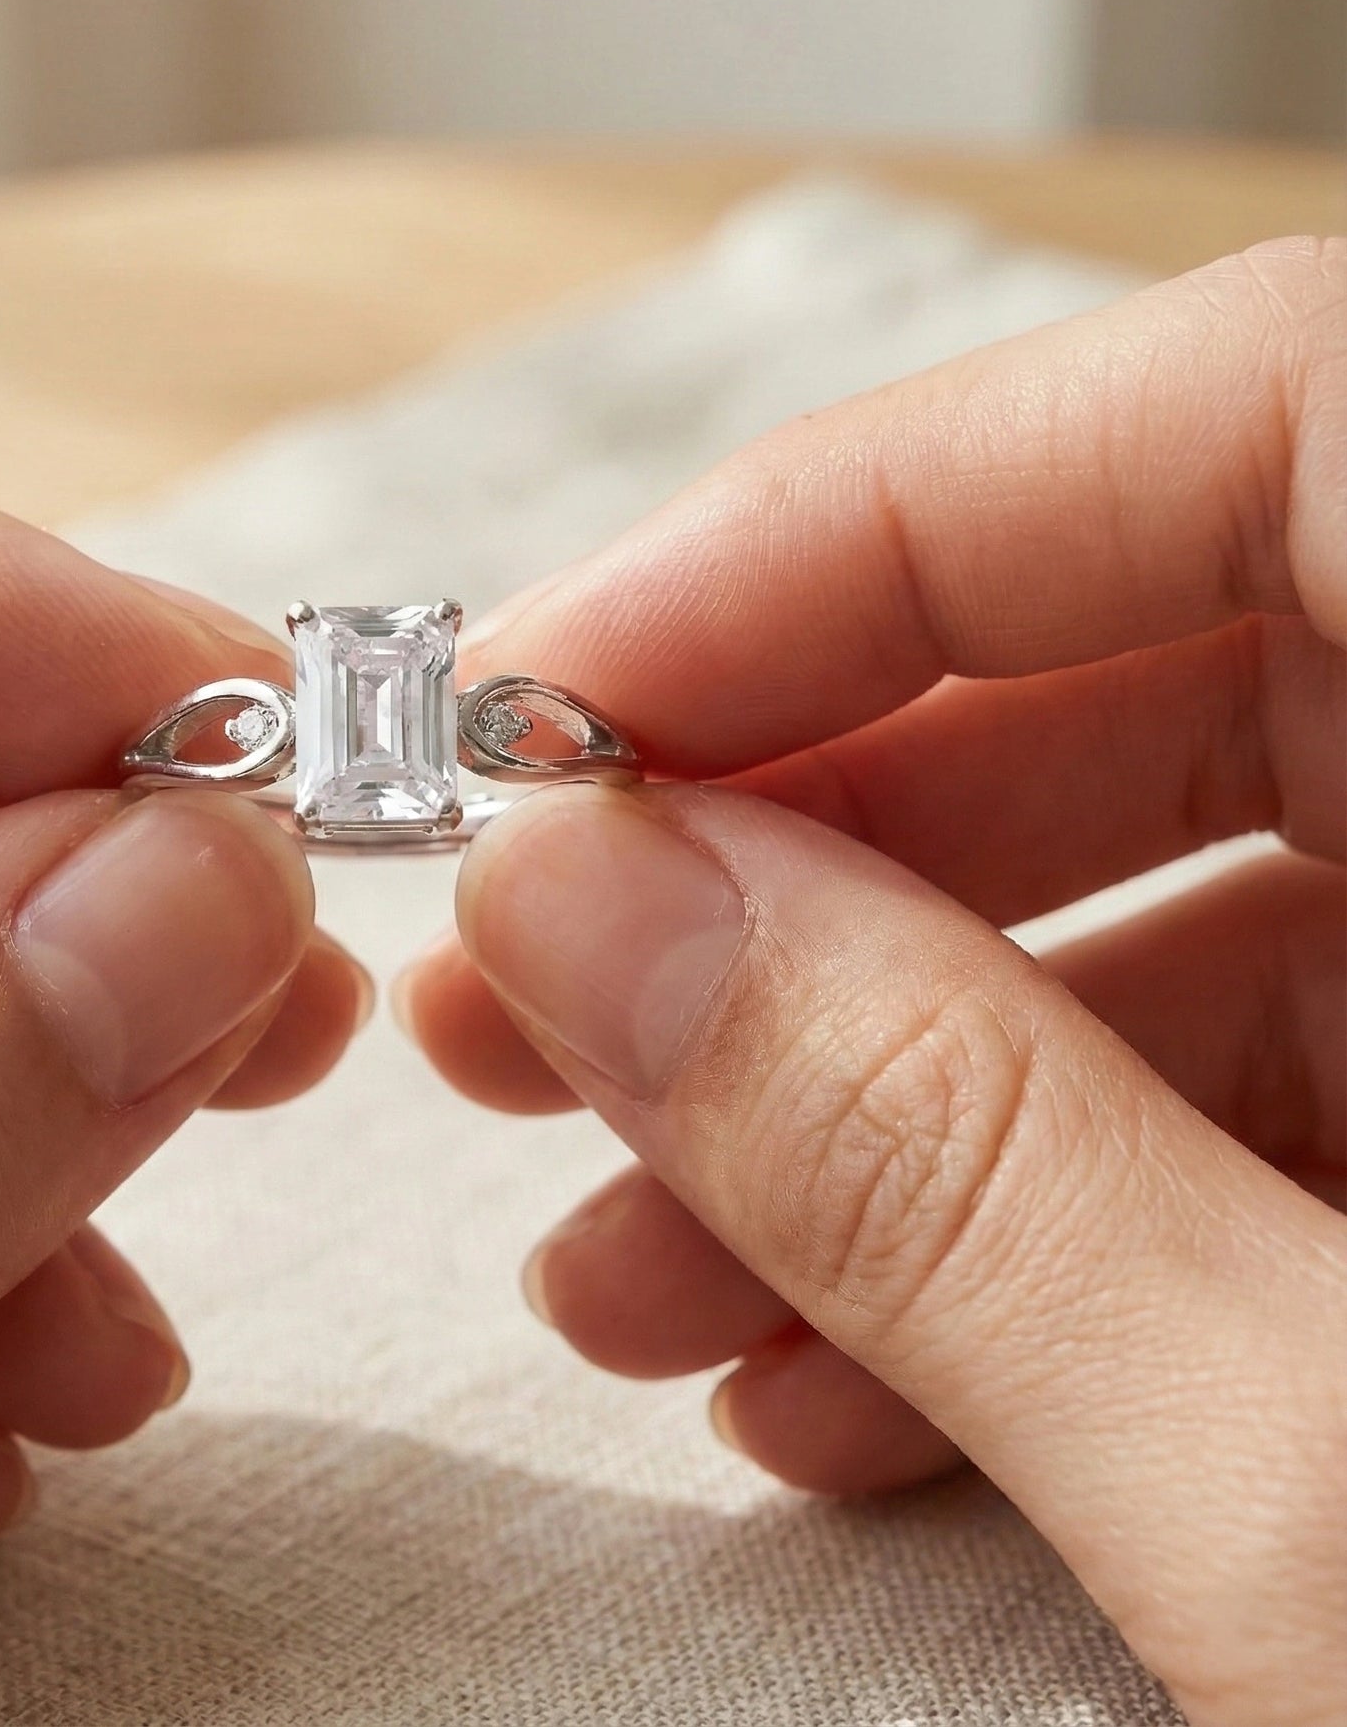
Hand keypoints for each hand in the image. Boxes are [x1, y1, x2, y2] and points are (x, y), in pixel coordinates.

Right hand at [398, 240, 1346, 1724]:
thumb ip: (957, 1171)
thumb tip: (578, 913)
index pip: (1260, 412)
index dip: (835, 535)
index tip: (539, 703)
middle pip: (1172, 653)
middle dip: (791, 848)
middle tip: (522, 994)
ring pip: (1184, 901)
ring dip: (859, 1081)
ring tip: (615, 1262)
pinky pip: (1266, 1105)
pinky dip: (1020, 1227)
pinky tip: (821, 1377)